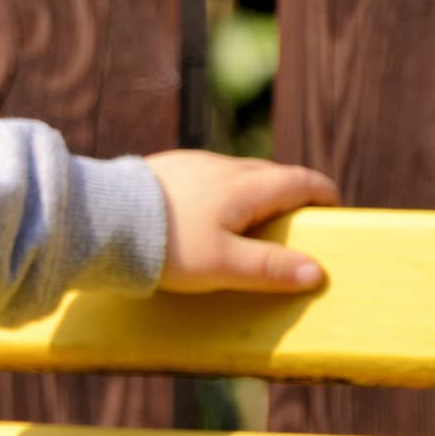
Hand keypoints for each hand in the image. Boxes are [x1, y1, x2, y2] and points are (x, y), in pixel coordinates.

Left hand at [142, 150, 340, 293]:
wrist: (101, 218)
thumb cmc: (166, 245)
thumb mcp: (222, 265)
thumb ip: (269, 268)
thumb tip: (316, 272)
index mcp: (246, 185)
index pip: (300, 181)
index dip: (322, 194)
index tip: (334, 210)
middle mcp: (222, 165)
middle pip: (270, 174)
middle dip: (289, 195)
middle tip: (295, 223)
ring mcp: (191, 163)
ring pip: (235, 174)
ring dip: (252, 193)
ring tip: (251, 222)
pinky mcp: (164, 168)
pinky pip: (206, 177)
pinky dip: (220, 193)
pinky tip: (206, 214)